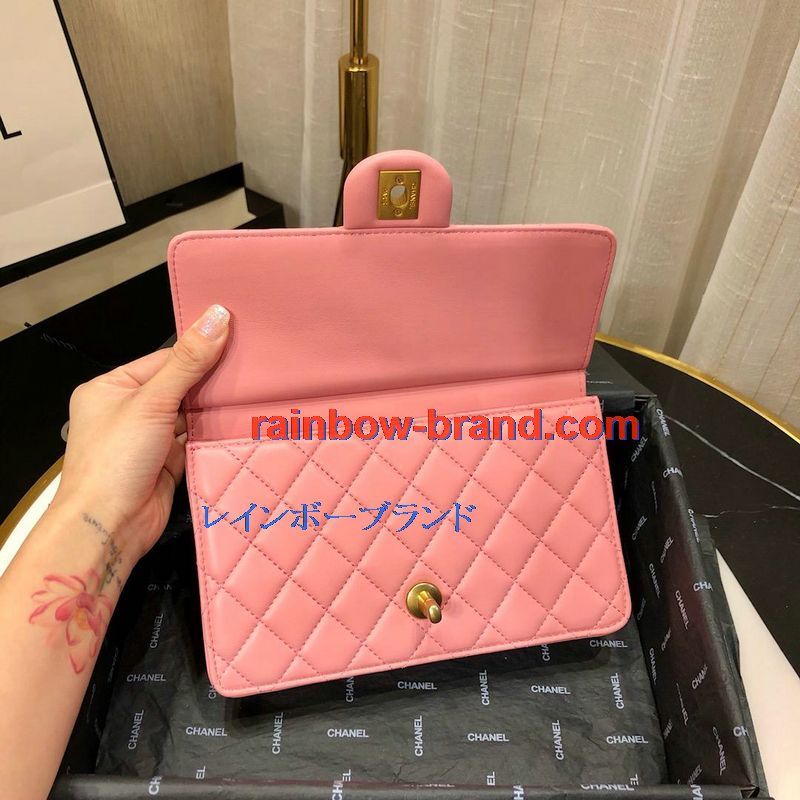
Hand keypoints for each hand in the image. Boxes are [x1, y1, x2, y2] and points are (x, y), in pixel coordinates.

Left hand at [52, 304, 229, 562]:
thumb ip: (188, 361)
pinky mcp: (168, 463)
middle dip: (211, 380)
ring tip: (253, 391)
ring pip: (190, 414)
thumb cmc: (114, 460)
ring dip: (214, 408)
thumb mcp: (152, 401)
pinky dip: (214, 434)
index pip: (164, 359)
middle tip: (253, 365)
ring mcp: (149, 439)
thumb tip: (217, 316)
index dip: (198, 350)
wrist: (109, 526)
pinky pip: (196, 440)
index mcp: (111, 388)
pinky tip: (239, 422)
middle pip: (179, 385)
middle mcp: (128, 411)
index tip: (236, 338)